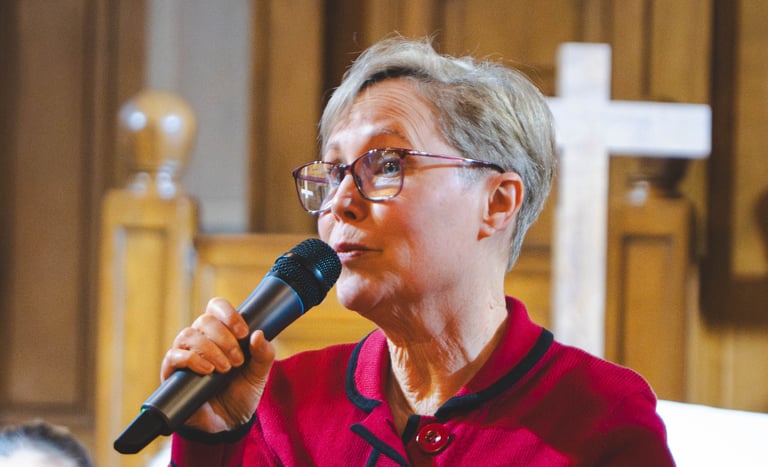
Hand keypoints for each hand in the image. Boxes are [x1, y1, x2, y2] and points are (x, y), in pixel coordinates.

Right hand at [160, 297, 275, 431]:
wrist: (228, 423)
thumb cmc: (241, 393)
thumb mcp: (259, 374)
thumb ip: (264, 354)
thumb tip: (259, 334)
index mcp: (221, 333)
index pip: (216, 307)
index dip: (228, 314)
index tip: (243, 332)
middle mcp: (200, 340)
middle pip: (204, 320)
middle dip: (224, 338)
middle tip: (237, 360)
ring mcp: (185, 355)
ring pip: (188, 335)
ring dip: (210, 349)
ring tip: (225, 368)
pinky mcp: (172, 373)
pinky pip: (174, 356)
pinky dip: (192, 360)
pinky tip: (208, 370)